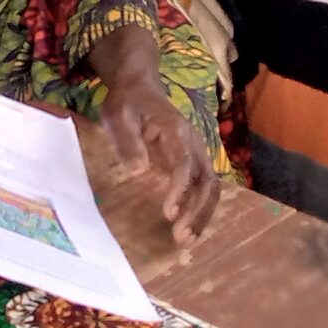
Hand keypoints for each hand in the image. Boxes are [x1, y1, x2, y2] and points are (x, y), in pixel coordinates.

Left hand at [90, 36, 218, 243]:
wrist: (139, 87)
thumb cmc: (126, 101)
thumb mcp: (117, 114)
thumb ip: (126, 140)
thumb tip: (137, 170)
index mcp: (176, 130)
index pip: (186, 164)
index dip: (180, 189)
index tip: (169, 213)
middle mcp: (193, 143)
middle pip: (207, 181)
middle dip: (198, 210)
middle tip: (181, 236)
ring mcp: (195, 154)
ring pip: (210, 187)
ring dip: (202, 215)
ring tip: (187, 240)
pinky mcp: (191, 163)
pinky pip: (203, 189)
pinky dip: (199, 210)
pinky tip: (189, 230)